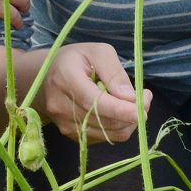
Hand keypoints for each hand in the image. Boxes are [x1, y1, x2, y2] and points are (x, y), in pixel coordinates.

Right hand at [35, 42, 149, 143]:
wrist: (46, 78)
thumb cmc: (75, 60)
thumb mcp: (97, 52)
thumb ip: (114, 72)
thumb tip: (129, 98)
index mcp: (66, 79)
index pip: (94, 102)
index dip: (120, 110)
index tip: (142, 110)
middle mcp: (61, 106)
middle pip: (105, 121)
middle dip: (132, 114)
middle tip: (145, 97)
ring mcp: (64, 125)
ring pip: (109, 133)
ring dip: (128, 121)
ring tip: (130, 102)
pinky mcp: (72, 136)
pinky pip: (104, 138)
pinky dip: (118, 127)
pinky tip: (117, 111)